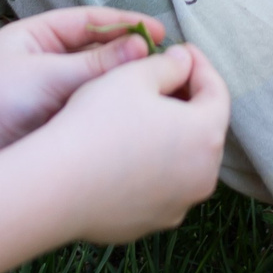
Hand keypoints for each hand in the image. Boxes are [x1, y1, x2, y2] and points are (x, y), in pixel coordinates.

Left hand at [0, 5, 166, 150]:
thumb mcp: (45, 76)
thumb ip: (95, 64)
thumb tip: (143, 49)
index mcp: (34, 37)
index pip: (88, 22)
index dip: (125, 25)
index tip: (161, 33)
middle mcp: (43, 62)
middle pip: (96, 52)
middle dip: (129, 56)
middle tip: (167, 64)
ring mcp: (49, 95)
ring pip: (96, 84)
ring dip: (122, 85)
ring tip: (158, 90)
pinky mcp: (54, 125)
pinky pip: (89, 111)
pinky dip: (110, 110)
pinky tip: (135, 116)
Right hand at [36, 42, 230, 243]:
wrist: (54, 187)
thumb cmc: (96, 123)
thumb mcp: (133, 77)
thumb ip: (168, 64)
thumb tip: (183, 62)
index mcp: (205, 135)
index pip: (217, 91)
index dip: (199, 65)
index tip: (180, 50)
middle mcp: (203, 176)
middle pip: (204, 129)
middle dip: (187, 100)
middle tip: (163, 78)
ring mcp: (179, 205)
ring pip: (184, 160)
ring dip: (171, 135)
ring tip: (143, 115)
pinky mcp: (153, 222)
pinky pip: (162, 186)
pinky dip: (153, 166)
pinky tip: (125, 151)